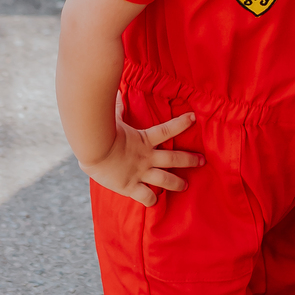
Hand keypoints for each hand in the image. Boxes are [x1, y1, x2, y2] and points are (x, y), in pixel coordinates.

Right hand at [82, 99, 203, 207]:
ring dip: (178, 183)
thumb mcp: (112, 116)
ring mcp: (140, 173)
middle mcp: (146, 157)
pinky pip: (146, 196)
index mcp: (143, 139)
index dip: (182, 123)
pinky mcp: (130, 186)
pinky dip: (151, 200)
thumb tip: (118, 91)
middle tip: (202, 161)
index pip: (167, 130)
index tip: (194, 118)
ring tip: (185, 186)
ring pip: (165, 180)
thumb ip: (118, 107)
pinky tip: (154, 202)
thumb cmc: (99, 130)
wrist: (92, 148)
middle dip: (190, 160)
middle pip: (174, 159)